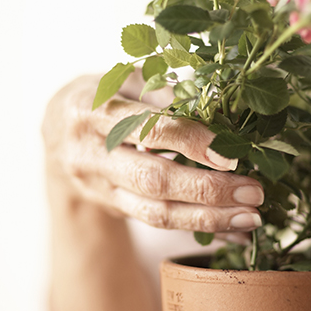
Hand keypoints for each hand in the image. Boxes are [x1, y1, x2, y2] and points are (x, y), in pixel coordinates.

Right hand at [42, 75, 263, 232]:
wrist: (58, 132)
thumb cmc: (104, 94)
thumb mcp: (127, 79)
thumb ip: (165, 93)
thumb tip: (220, 112)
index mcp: (92, 111)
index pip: (147, 130)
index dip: (190, 142)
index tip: (230, 154)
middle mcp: (90, 154)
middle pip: (153, 180)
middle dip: (207, 190)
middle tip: (253, 192)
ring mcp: (100, 187)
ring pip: (156, 213)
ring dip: (208, 219)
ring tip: (250, 218)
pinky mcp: (114, 208)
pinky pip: (160, 223)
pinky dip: (201, 228)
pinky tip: (234, 231)